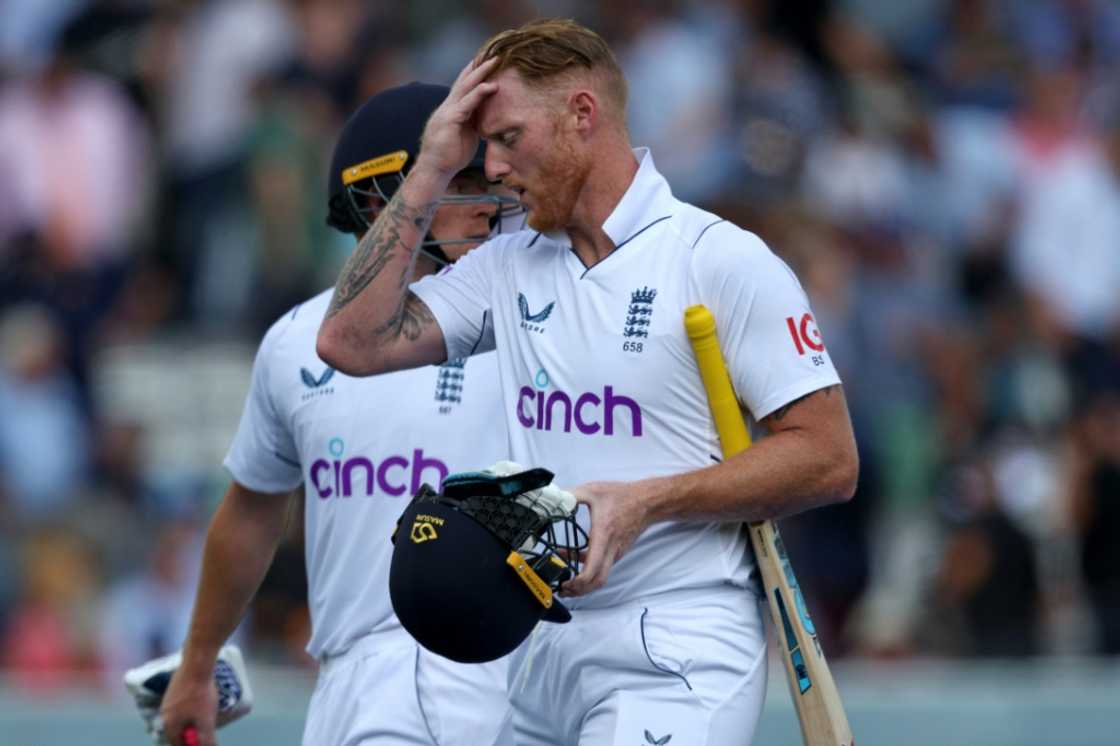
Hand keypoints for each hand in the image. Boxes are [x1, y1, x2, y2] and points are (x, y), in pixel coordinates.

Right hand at [160, 665, 218, 745]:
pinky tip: (205, 702)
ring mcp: (169, 700)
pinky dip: (193, 708)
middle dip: (193, 732)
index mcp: (169, 724)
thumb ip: (206, 739)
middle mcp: (165, 713)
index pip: (178, 743)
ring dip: (194, 720)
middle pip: (179, 731)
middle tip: (208, 729)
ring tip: (209, 715)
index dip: (192, 745)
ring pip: (182, 717)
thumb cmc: (201, 694)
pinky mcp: (175, 689)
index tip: (205, 742)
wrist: (197, 664)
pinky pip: (183, 706)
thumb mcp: (206, 720)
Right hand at [417, 56, 498, 179]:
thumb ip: (474, 122)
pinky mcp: (449, 120)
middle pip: (465, 81)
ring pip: (465, 87)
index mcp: (453, 110)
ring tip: (494, 62)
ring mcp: (447, 112)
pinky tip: (490, 86)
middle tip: (494, 54)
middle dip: (479, 66)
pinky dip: (479, 94)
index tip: (489, 61)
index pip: (465, 87)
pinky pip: (466, 104)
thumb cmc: (450, 156)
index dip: (476, 73)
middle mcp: (448, 107)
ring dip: (480, 73)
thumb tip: (486, 116)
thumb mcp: (467, 135)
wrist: (434, 171)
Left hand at [562, 480, 652, 595]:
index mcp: (603, 535)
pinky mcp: (617, 552)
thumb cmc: (622, 496)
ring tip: (567, 581)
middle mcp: (611, 549)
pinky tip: (575, 561)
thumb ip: (571, 495)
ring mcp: (616, 553)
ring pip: (601, 577)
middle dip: (580, 590)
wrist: (647, 501)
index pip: (593, 569)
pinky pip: (603, 568)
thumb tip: (555, 500)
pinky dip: (589, 571)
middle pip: (597, 582)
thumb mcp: (593, 491)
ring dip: (584, 584)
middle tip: (563, 589)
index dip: (578, 582)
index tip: (565, 581)